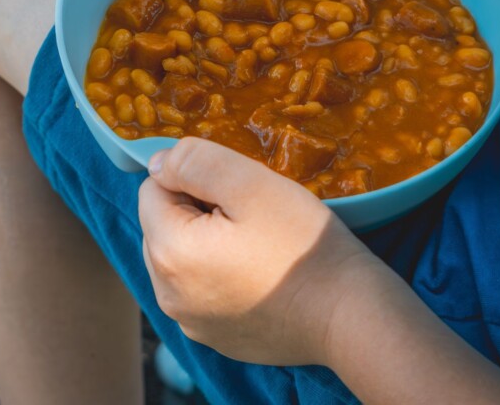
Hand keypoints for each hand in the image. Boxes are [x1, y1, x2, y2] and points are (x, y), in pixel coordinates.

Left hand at [137, 137, 386, 365]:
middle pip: (163, 226)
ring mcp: (191, 322)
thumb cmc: (301, 243)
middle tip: (248, 214)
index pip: (152, 190)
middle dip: (196, 210)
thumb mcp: (249, 184)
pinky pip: (203, 291)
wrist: (348, 314)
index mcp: (167, 252)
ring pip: (182, 259)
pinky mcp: (216, 337)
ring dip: (207, 242)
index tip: (235, 190)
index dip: (193, 178)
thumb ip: (194, 162)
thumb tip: (158, 162)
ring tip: (256, 243)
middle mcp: (167, 294)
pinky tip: (262, 274)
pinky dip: (221, 276)